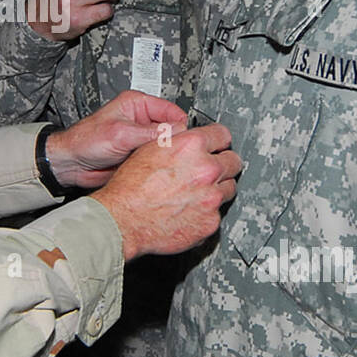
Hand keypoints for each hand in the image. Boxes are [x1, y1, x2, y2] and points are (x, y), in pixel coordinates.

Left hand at [45, 90, 187, 188]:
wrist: (71, 163)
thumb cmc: (84, 141)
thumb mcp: (120, 134)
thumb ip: (151, 133)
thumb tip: (178, 131)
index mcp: (137, 103)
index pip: (172, 110)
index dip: (180, 126)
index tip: (184, 140)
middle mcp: (141, 119)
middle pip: (171, 130)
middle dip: (173, 142)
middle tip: (173, 154)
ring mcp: (140, 137)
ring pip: (165, 146)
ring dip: (164, 155)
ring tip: (160, 162)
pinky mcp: (138, 154)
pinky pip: (156, 159)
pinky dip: (157, 164)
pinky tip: (153, 169)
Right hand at [92, 123, 241, 260]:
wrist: (123, 220)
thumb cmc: (129, 188)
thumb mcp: (148, 149)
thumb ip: (176, 141)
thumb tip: (186, 137)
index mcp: (192, 146)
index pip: (222, 135)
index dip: (218, 140)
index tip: (217, 146)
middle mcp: (206, 170)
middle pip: (233, 161)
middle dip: (222, 164)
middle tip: (209, 171)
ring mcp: (212, 197)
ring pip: (229, 188)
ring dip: (217, 189)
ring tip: (196, 193)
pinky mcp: (211, 221)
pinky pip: (217, 214)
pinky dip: (206, 213)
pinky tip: (189, 211)